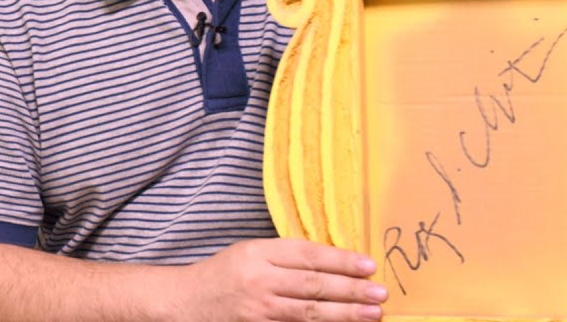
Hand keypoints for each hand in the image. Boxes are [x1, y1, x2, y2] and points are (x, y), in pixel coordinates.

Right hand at [174, 238, 385, 321]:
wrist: (185, 301)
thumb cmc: (222, 274)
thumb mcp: (249, 253)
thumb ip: (284, 257)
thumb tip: (333, 262)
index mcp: (258, 252)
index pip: (307, 255)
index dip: (341, 260)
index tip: (369, 265)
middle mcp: (259, 279)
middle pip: (313, 284)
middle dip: (351, 289)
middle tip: (381, 293)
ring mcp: (258, 309)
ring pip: (309, 311)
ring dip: (345, 313)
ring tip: (372, 313)